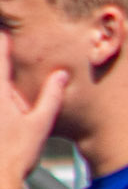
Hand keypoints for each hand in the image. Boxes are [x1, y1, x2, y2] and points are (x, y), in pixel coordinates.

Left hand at [0, 38, 67, 185]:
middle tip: (5, 43)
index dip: (3, 42)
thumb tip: (61, 75)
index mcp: (1, 93)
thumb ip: (51, 96)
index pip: (1, 57)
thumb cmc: (17, 155)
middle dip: (1, 58)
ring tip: (14, 96)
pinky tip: (9, 109)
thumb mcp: (40, 124)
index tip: (6, 33)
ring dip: (3, 85)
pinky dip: (5, 102)